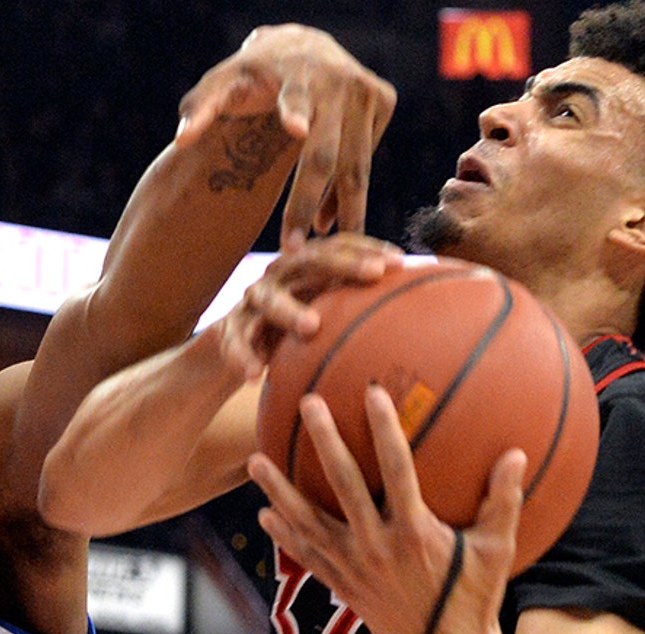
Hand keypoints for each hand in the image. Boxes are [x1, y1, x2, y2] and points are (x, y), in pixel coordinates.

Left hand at [175, 24, 395, 235]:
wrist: (303, 43)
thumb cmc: (253, 74)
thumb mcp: (222, 82)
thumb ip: (199, 110)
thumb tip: (181, 140)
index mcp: (294, 71)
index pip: (293, 95)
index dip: (293, 111)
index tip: (294, 129)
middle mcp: (337, 79)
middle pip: (324, 153)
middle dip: (305, 203)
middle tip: (290, 249)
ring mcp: (366, 90)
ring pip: (355, 165)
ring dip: (339, 211)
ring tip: (319, 251)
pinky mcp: (384, 100)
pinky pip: (365, 160)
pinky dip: (346, 194)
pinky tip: (327, 221)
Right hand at [218, 232, 401, 379]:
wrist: (235, 345)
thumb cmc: (292, 330)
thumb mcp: (322, 315)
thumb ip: (355, 310)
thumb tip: (415, 316)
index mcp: (304, 268)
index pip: (338, 247)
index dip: (368, 248)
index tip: (401, 262)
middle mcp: (279, 275)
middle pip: (309, 260)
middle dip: (342, 265)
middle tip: (373, 275)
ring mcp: (252, 300)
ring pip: (269, 299)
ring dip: (290, 311)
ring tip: (311, 326)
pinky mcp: (228, 328)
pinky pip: (235, 342)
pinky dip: (243, 357)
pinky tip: (254, 375)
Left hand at [246, 386, 523, 633]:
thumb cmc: (474, 598)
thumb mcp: (497, 551)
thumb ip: (504, 501)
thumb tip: (518, 454)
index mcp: (414, 531)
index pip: (397, 469)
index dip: (384, 430)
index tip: (372, 393)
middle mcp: (376, 545)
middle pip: (342, 484)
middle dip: (325, 441)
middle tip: (307, 404)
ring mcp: (352, 566)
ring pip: (308, 521)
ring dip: (279, 491)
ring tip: (254, 461)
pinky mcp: (340, 585)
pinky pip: (305, 556)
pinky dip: (284, 536)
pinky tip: (264, 514)